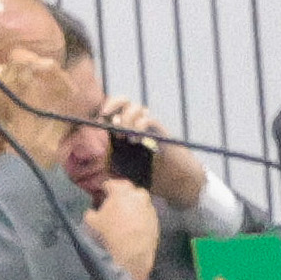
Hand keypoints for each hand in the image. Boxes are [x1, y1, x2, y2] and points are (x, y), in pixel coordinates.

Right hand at [85, 179, 163, 279]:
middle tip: (115, 202)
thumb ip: (91, 212)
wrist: (130, 255)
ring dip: (134, 207)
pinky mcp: (156, 223)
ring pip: (141, 203)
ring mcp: (150, 209)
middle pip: (130, 191)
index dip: (106, 187)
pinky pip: (147, 216)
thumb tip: (94, 212)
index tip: (102, 191)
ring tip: (125, 216)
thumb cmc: (108, 234)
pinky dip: (141, 218)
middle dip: (124, 195)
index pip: (113, 184)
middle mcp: (139, 196)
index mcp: (122, 191)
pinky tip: (133, 227)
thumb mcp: (90, 221)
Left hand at [102, 96, 208, 213]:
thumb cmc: (155, 175)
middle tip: (108, 121)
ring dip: (126, 120)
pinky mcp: (162, 133)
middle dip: (113, 105)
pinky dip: (138, 127)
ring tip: (124, 138)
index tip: (99, 122)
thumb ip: (120, 164)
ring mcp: (152, 127)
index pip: (116, 108)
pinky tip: (135, 141)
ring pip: (136, 108)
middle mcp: (140, 123)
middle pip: (125, 101)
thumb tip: (104, 172)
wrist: (181, 179)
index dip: (106, 109)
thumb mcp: (131, 169)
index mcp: (130, 128)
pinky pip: (148, 120)